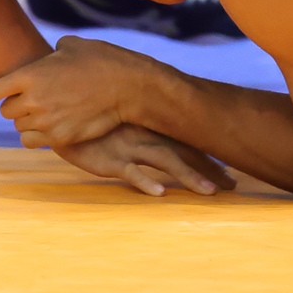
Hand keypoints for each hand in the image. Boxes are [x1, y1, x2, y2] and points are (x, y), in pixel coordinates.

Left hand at [0, 35, 158, 149]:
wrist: (127, 88)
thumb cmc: (101, 61)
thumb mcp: (71, 46)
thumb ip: (50, 54)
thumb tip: (47, 58)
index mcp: (30, 76)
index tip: (2, 89)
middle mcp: (33, 101)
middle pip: (6, 111)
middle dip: (16, 105)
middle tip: (33, 99)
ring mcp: (46, 122)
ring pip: (19, 128)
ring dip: (27, 122)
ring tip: (44, 112)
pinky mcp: (60, 138)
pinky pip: (32, 142)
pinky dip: (37, 136)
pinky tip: (50, 126)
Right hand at [50, 123, 233, 197]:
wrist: (58, 99)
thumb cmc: (90, 111)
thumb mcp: (117, 117)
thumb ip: (136, 123)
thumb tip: (156, 135)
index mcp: (151, 127)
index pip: (188, 143)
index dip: (209, 160)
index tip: (230, 176)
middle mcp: (146, 135)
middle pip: (185, 154)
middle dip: (210, 171)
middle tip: (234, 187)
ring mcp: (128, 146)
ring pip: (165, 163)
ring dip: (189, 178)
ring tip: (210, 194)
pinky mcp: (107, 158)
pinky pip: (129, 171)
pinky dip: (144, 181)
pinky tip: (159, 193)